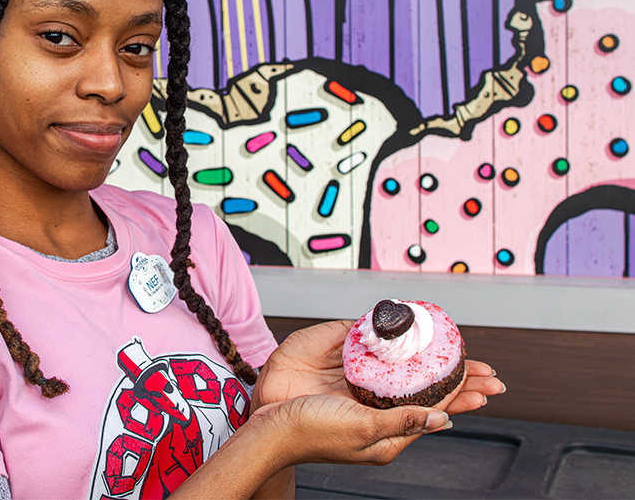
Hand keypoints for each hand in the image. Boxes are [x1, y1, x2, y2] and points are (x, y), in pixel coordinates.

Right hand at [250, 320, 504, 466]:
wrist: (268, 418)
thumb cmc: (312, 434)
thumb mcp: (365, 431)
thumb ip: (404, 422)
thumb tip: (445, 419)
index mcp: (386, 425)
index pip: (434, 407)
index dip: (462, 395)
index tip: (488, 385)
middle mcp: (375, 397)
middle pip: (425, 382)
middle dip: (457, 375)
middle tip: (488, 368)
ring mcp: (357, 373)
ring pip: (401, 358)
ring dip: (429, 350)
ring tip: (456, 343)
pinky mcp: (339, 350)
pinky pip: (370, 338)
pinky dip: (391, 330)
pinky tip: (409, 323)